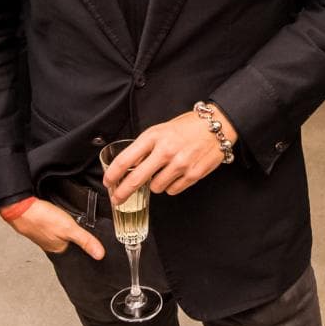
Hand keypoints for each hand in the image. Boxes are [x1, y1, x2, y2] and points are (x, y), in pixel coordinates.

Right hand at [5, 199, 104, 258]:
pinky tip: (56, 215)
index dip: (84, 246)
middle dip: (75, 235)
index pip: (76, 253)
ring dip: (64, 226)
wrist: (19, 206)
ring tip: (69, 221)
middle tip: (79, 228)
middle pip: (68, 241)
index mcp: (58, 249)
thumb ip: (85, 240)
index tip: (90, 242)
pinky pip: (52, 224)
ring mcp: (44, 233)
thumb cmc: (40, 218)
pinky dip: (56, 220)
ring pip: (60, 232)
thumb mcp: (69, 229)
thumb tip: (99, 254)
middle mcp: (51, 243)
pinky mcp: (39, 223)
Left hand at [104, 109, 236, 202]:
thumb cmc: (187, 127)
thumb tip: (128, 167)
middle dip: (123, 192)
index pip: (126, 159)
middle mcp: (166, 150)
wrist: (217, 126)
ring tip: (165, 171)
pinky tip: (177, 174)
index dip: (113, 174)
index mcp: (154, 136)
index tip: (107, 181)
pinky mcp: (193, 174)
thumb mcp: (161, 130)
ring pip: (156, 188)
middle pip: (137, 179)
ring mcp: (180, 164)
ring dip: (155, 184)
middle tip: (117, 199)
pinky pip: (172, 190)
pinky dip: (171, 185)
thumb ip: (145, 147)